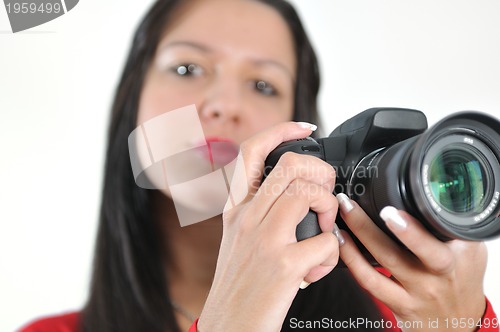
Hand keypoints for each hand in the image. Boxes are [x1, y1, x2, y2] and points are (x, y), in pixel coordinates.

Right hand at [198, 122, 340, 331]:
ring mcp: (264, 240)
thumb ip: (261, 212)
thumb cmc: (240, 286)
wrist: (228, 327)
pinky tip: (317, 269)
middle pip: (291, 164)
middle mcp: (246, 218)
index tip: (306, 127)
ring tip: (323, 233)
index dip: (281, 129)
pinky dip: (331, 254)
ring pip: (310, 194)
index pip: (251, 151)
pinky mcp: (284, 265)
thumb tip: (298, 193)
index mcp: (235, 209)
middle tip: (324, 195)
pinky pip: (326, 242)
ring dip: (329, 211)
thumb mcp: (239, 239)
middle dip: (321, 172)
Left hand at [337, 193, 486, 331]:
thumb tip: (423, 195)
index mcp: (456, 257)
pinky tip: (342, 242)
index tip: (391, 211)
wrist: (458, 319)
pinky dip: (352, 260)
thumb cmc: (461, 278)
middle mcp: (436, 276)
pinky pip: (370, 282)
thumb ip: (448, 224)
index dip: (411, 231)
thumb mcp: (469, 249)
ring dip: (357, 239)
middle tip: (351, 206)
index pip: (436, 243)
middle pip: (403, 252)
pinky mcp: (398, 304)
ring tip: (342, 216)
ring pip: (381, 265)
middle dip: (371, 228)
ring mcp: (416, 291)